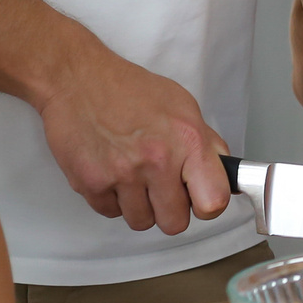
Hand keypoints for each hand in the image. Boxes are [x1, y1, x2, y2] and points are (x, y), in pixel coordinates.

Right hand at [35, 49, 234, 233]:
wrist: (77, 79)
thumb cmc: (128, 89)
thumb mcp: (182, 106)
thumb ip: (205, 143)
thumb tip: (224, 174)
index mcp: (187, 140)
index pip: (214, 201)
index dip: (208, 204)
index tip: (199, 197)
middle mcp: (156, 160)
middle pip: (175, 223)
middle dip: (169, 208)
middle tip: (161, 186)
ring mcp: (122, 175)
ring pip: (141, 222)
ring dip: (139, 205)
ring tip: (133, 174)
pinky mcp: (91, 184)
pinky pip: (111, 213)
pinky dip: (112, 199)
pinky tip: (112, 172)